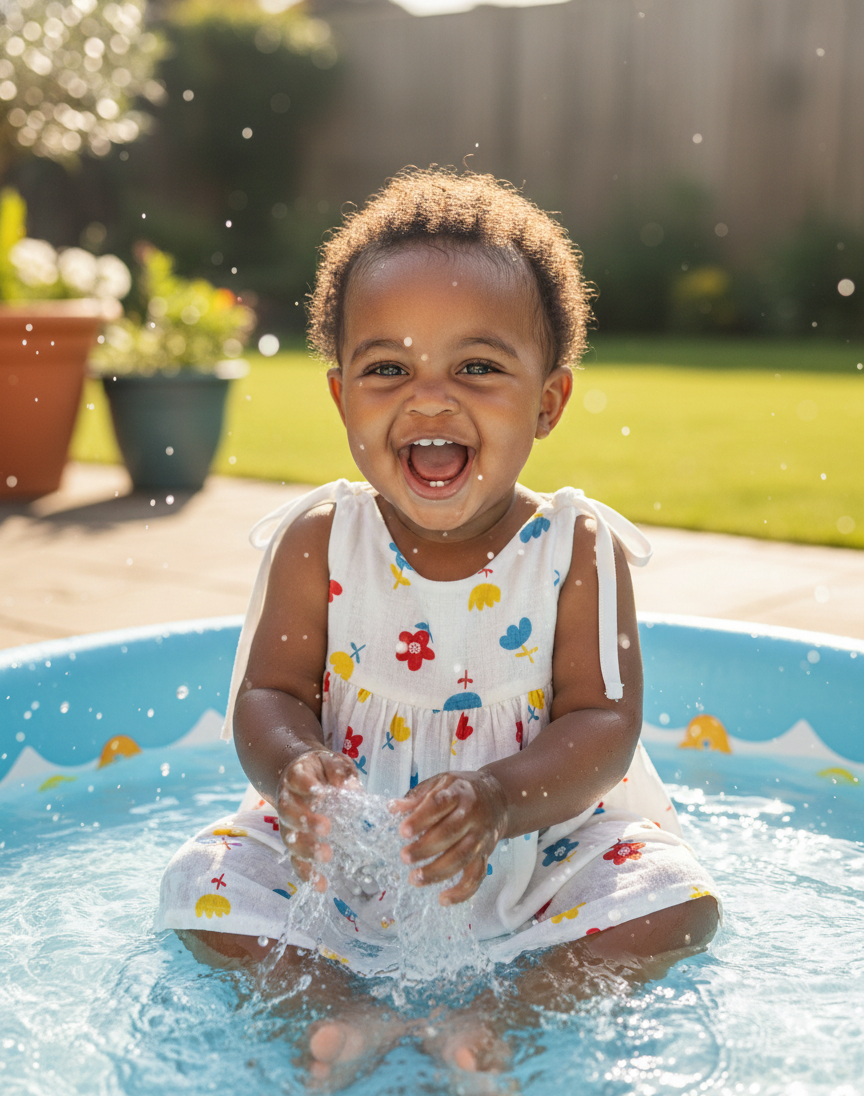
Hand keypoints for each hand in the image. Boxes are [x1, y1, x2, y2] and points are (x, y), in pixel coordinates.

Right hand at [276, 748, 359, 890]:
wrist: (304, 775)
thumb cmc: (322, 769)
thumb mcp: (333, 762)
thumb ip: (339, 771)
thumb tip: (348, 787)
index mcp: (296, 776)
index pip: (297, 779)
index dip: (305, 786)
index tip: (318, 791)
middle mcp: (287, 800)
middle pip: (289, 813)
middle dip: (306, 822)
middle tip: (327, 827)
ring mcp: (288, 823)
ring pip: (290, 838)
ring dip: (307, 849)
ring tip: (327, 856)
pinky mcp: (295, 841)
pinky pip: (296, 859)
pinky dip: (306, 872)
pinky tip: (321, 885)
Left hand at [390, 770, 508, 905]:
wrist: (499, 798)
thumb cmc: (462, 791)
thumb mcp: (441, 782)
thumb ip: (418, 796)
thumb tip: (393, 808)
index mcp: (458, 793)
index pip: (439, 804)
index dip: (421, 818)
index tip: (403, 831)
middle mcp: (472, 816)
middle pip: (449, 834)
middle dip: (425, 848)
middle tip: (405, 856)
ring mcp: (480, 837)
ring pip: (461, 858)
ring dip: (438, 871)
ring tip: (415, 878)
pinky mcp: (485, 855)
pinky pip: (476, 877)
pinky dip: (462, 891)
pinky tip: (443, 899)